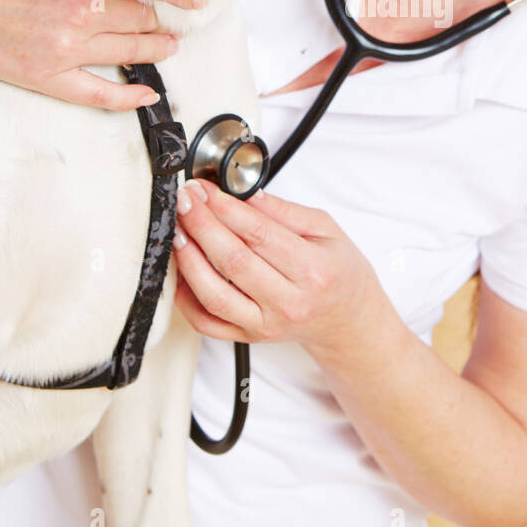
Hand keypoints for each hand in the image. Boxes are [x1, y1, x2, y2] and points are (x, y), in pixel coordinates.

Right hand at [0, 0, 204, 109]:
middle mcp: (86, 7)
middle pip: (147, 16)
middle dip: (168, 17)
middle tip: (182, 17)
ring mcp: (68, 45)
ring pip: (132, 51)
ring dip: (157, 48)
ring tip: (168, 45)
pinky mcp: (47, 75)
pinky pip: (98, 94)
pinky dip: (128, 97)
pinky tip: (146, 94)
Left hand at [172, 180, 388, 354]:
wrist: (348, 320)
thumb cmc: (339, 273)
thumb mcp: (326, 230)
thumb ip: (284, 211)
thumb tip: (244, 193)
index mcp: (312, 270)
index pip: (259, 234)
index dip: (225, 208)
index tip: (205, 189)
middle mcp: (288, 302)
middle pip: (232, 260)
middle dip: (201, 224)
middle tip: (186, 200)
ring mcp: (265, 324)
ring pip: (213, 294)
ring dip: (188, 259)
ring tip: (178, 230)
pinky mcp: (249, 337)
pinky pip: (206, 322)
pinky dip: (186, 298)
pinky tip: (181, 271)